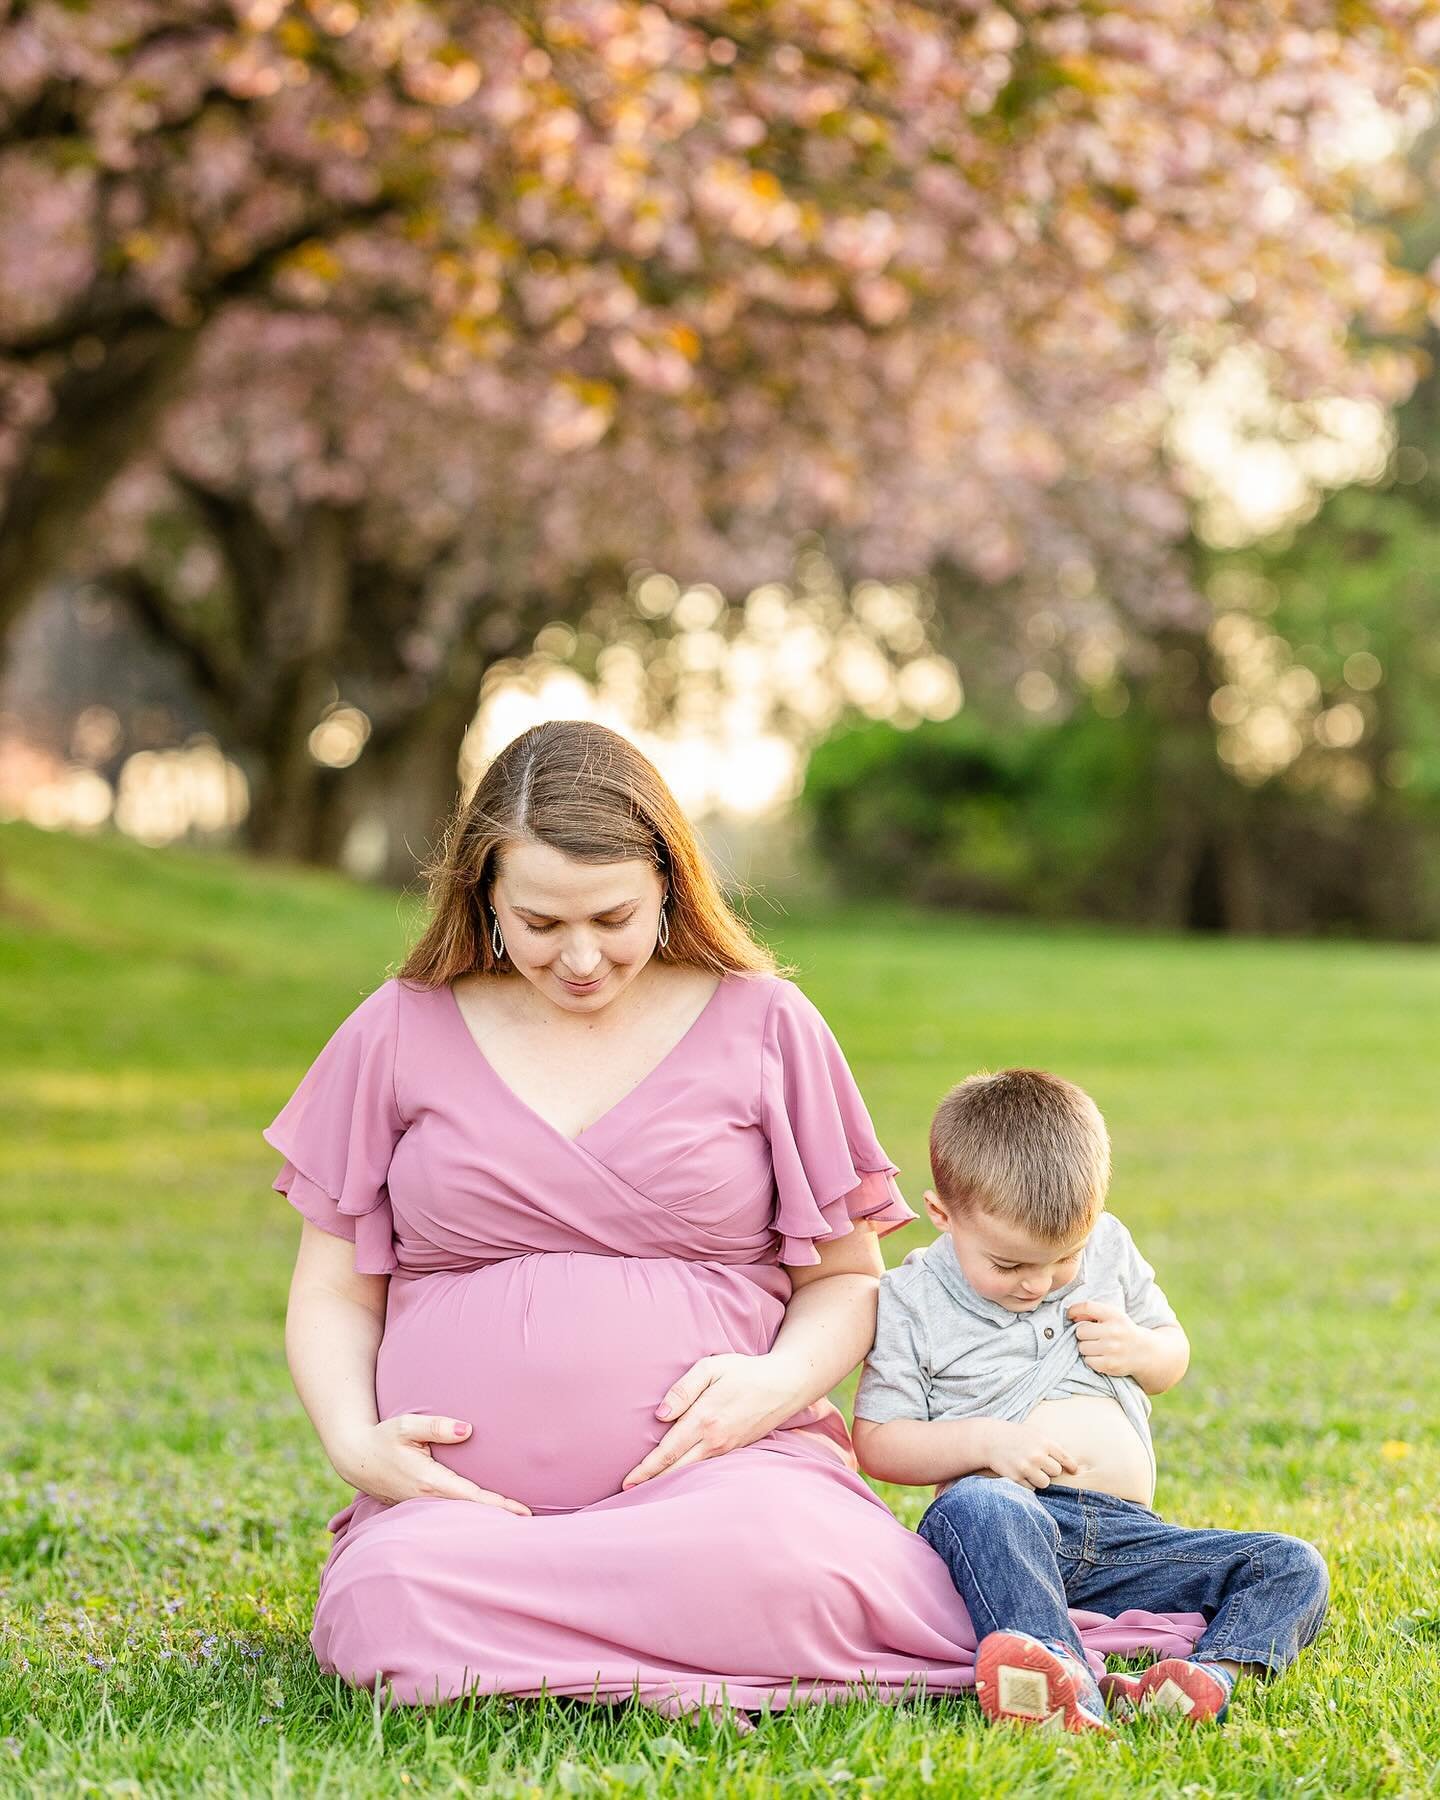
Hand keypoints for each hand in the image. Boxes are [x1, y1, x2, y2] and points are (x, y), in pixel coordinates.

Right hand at [332, 1414, 531, 1514]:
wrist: (354, 1458)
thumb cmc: (382, 1439)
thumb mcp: (406, 1425)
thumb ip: (437, 1426)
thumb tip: (467, 1430)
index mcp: (429, 1482)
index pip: (472, 1498)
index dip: (499, 1506)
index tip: (523, 1513)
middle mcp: (427, 1499)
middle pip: (470, 1513)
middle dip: (499, 1519)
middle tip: (533, 1524)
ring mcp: (421, 1507)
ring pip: (459, 1517)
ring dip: (485, 1520)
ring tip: (516, 1524)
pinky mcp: (418, 1506)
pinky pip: (447, 1514)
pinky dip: (468, 1517)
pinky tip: (484, 1519)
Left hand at [620, 1353, 801, 1488]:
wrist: (785, 1385)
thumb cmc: (744, 1372)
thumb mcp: (711, 1367)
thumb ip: (683, 1389)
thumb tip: (660, 1415)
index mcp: (704, 1419)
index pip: (667, 1451)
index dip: (646, 1468)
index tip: (627, 1481)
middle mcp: (714, 1440)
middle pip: (676, 1469)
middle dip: (651, 1482)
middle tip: (627, 1493)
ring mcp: (727, 1449)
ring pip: (692, 1472)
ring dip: (669, 1482)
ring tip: (647, 1491)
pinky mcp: (736, 1451)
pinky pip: (707, 1469)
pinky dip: (690, 1478)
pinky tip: (679, 1480)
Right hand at [980, 1419, 1079, 1489]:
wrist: (989, 1439)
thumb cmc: (1015, 1435)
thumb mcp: (1034, 1433)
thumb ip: (1051, 1446)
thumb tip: (1074, 1465)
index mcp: (1044, 1442)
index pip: (1065, 1459)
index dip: (1071, 1466)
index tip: (1074, 1471)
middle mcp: (1037, 1455)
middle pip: (1056, 1472)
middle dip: (1049, 1470)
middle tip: (1039, 1464)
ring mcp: (1026, 1467)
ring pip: (1045, 1483)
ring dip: (1039, 1479)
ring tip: (1030, 1470)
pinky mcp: (1016, 1478)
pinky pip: (1031, 1488)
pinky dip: (1027, 1484)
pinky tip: (1020, 1474)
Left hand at [1067, 1299, 1145, 1376]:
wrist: (1145, 1352)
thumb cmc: (1123, 1331)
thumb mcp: (1113, 1316)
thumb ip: (1093, 1312)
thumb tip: (1070, 1315)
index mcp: (1115, 1315)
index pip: (1088, 1307)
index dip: (1074, 1310)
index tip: (1070, 1315)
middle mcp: (1114, 1331)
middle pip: (1080, 1330)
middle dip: (1082, 1333)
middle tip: (1091, 1336)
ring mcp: (1113, 1349)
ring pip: (1082, 1347)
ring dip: (1085, 1347)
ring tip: (1096, 1347)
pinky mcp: (1110, 1364)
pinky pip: (1088, 1361)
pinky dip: (1091, 1359)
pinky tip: (1101, 1356)